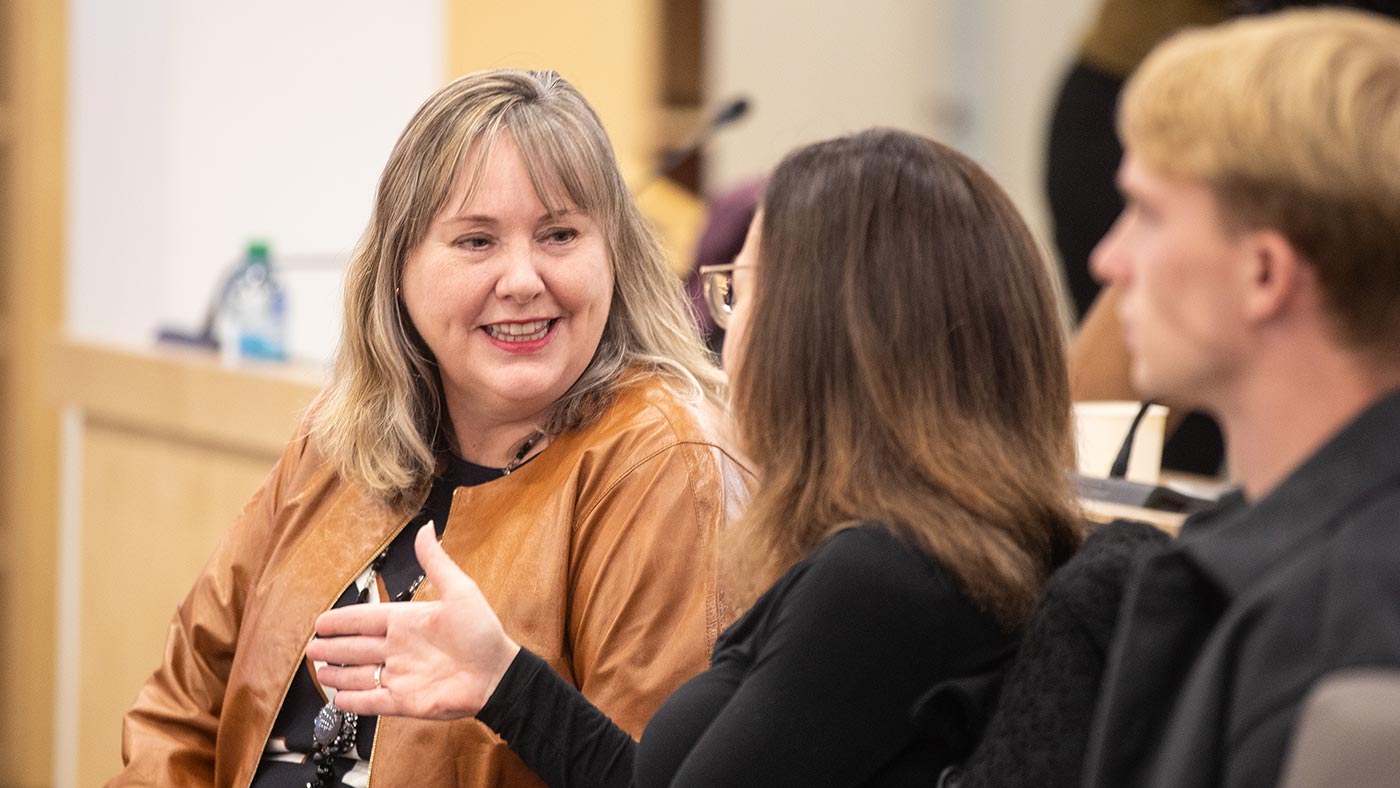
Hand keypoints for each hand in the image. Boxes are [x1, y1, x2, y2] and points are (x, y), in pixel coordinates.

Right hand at [306, 523, 521, 719]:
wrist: (497, 676)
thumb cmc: (483, 633)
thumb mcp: (460, 591)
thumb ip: (436, 562)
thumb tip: (426, 527)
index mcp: (408, 622)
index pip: (366, 619)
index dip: (343, 620)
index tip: (321, 621)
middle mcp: (400, 648)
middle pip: (357, 647)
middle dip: (334, 648)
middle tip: (313, 648)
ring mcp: (401, 675)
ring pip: (360, 674)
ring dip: (339, 674)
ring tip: (319, 671)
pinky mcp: (404, 701)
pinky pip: (372, 700)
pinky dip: (353, 700)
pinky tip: (338, 699)